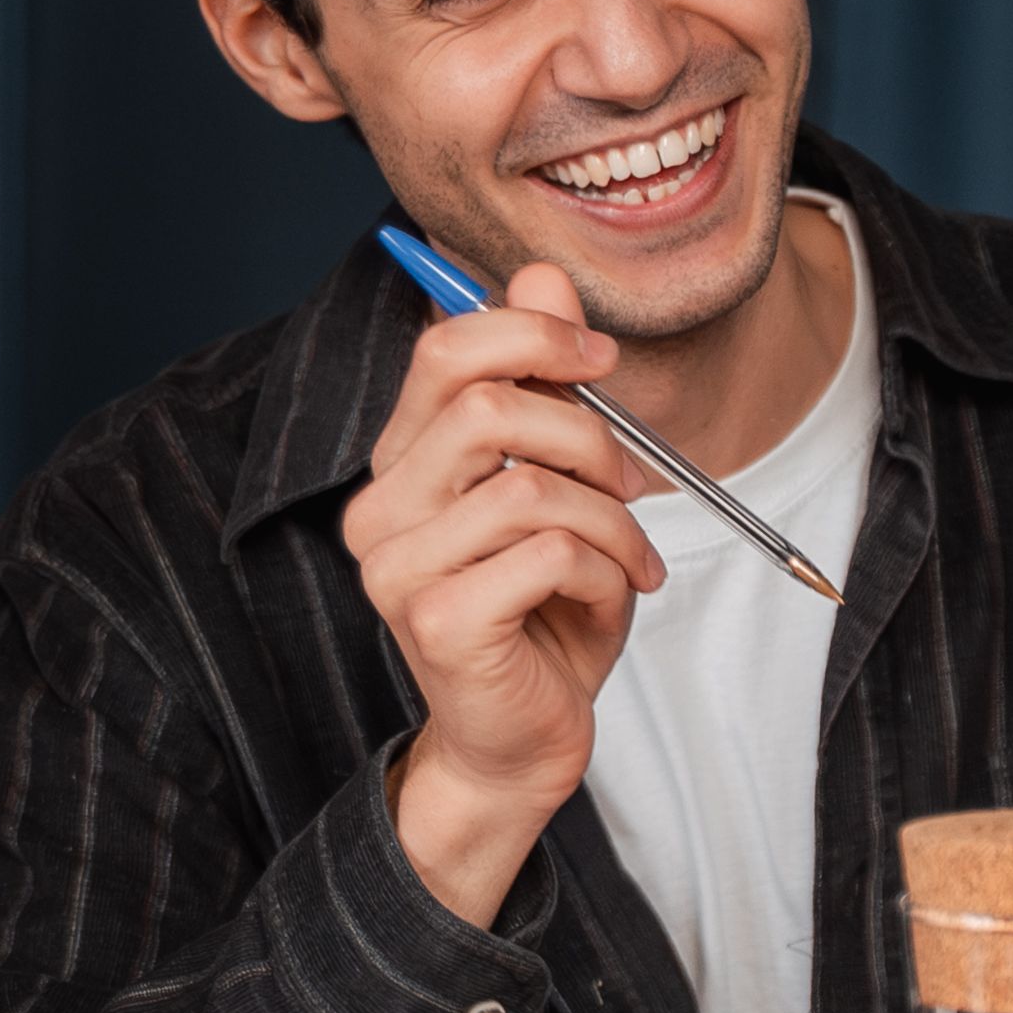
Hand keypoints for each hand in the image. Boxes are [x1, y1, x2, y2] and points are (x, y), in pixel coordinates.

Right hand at [344, 261, 665, 925]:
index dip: (536, 334)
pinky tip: (608, 601)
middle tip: (631, 484)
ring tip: (633, 559)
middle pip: (487, 405)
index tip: (603, 361)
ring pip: (531, 485)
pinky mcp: (437, 619)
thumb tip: (542, 271)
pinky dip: (605, 571)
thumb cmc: (544, 613)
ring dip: (612, 521)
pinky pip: (549, 553)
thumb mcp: (560, 484)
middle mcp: (379, 508)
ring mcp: (398, 567)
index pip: (447, 349)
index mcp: (401, 463)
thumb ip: (545, 382)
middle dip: (589, 435)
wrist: (523, 740)